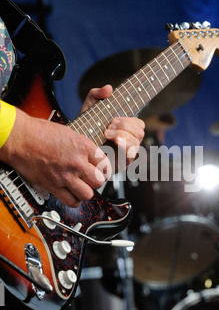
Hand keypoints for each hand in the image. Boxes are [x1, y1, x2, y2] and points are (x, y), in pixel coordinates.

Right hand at [0, 85, 143, 206]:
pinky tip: (72, 193)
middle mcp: (76, 162)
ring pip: (88, 193)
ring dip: (86, 191)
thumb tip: (105, 108)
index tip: (100, 167)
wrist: (19, 138)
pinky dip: (74, 200)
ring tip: (82, 185)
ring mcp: (65, 175)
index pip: (106, 163)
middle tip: (91, 177)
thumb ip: (88, 136)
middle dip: (97, 180)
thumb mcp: (70, 129)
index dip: (104, 167)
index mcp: (83, 146)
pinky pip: (72, 201)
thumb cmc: (41, 131)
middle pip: (100, 180)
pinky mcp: (53, 185)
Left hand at [81, 86, 144, 170]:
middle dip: (124, 126)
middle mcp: (128, 142)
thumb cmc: (84, 128)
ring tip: (106, 134)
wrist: (74, 147)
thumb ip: (97, 94)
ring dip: (122, 134)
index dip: (129, 120)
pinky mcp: (121, 163)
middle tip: (108, 127)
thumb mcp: (89, 107)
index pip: (139, 124)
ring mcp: (125, 153)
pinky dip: (124, 145)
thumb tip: (109, 88)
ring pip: (136, 142)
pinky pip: (131, 154)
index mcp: (126, 130)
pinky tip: (114, 141)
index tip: (112, 119)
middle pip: (140, 132)